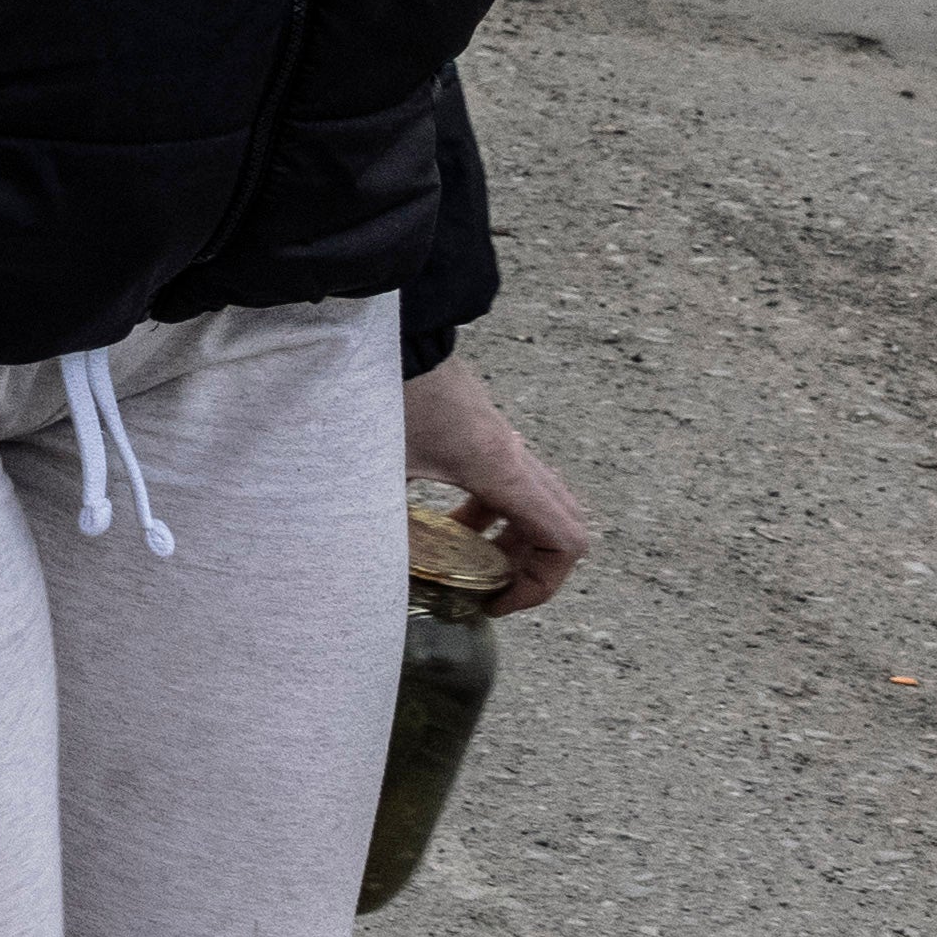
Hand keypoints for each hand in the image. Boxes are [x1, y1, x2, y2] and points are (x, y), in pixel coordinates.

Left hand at [402, 355, 595, 615]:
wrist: (387, 334)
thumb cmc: (382, 396)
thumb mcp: (377, 475)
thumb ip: (380, 529)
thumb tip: (370, 581)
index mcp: (501, 470)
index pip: (565, 541)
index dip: (543, 586)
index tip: (495, 602)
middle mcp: (514, 456)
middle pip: (561, 526)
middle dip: (530, 568)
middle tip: (484, 588)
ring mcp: (502, 442)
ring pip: (538, 504)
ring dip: (510, 540)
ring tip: (461, 562)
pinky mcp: (483, 433)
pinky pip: (510, 484)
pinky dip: (492, 514)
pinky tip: (443, 525)